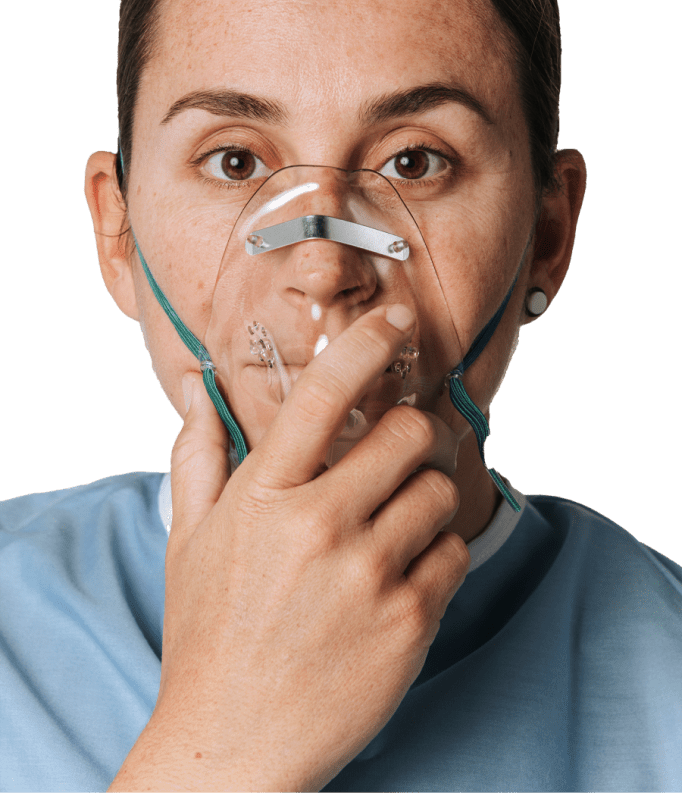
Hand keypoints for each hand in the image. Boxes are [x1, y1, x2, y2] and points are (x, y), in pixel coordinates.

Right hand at [109, 303, 469, 792]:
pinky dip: (440, 554)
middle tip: (408, 446)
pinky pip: (454, 554)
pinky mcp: (408, 624)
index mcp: (264, 499)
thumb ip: (197, 456)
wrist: (233, 745)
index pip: (322, 395)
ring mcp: (368, 577)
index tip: (396, 319)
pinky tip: (406, 572)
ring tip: (402, 518)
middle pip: (408, 434)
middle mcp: (319, 527)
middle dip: (415, 431)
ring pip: (440, 491)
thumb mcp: (188, 541)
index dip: (366, 343)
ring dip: (429, 495)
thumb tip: (195, 389)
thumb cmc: (208, 635)